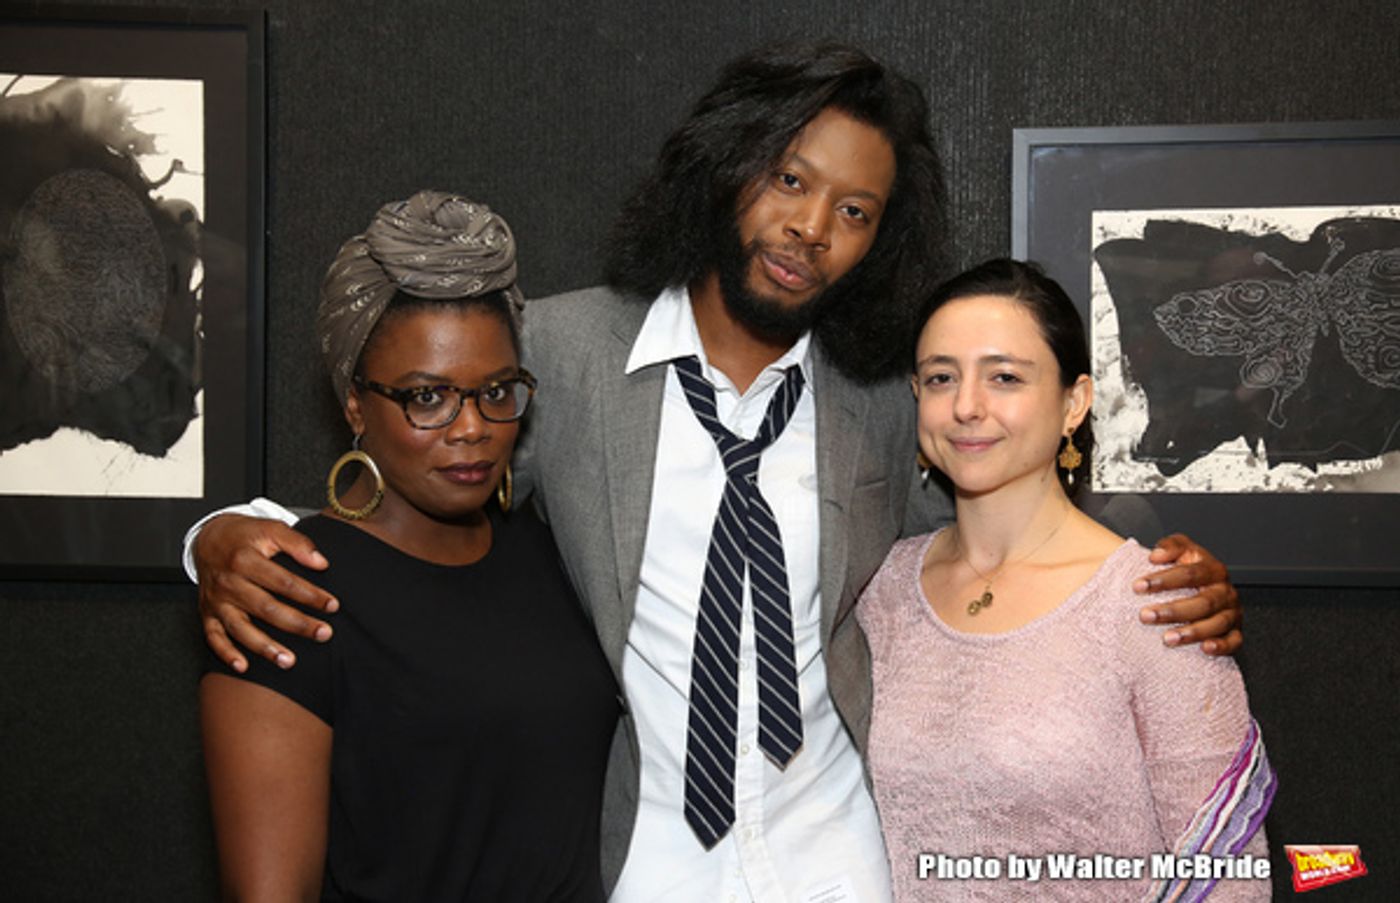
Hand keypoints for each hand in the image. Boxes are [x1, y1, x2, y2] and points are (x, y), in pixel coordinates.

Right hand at [197, 514, 335, 671]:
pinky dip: (226, 654)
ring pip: (240, 629)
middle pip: (266, 608)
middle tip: (323, 634)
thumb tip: (321, 563)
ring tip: (289, 661)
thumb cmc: (245, 535)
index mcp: (245, 559)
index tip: (332, 605)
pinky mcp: (207, 612)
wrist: (208, 538)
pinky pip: (213, 637)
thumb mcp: (271, 528)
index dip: (310, 595)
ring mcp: (216, 600)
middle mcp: (229, 582)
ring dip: (265, 647)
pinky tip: (244, 667)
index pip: (283, 582)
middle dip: (297, 624)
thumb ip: (297, 543)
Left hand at [1134, 534, 1241, 655]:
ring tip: (1167, 638)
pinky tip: (1204, 648)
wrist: (1202, 587)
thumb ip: (1170, 546)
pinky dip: (1221, 646)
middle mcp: (1225, 591)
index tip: (1138, 586)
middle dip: (1172, 611)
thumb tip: (1156, 555)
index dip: (1164, 580)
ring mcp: (1232, 612)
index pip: (1190, 574)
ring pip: (1217, 623)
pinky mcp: (1235, 632)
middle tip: (1145, 616)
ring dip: (1192, 632)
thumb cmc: (1187, 570)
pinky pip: (1234, 641)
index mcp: (1213, 569)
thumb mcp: (1180, 550)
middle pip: (1203, 602)